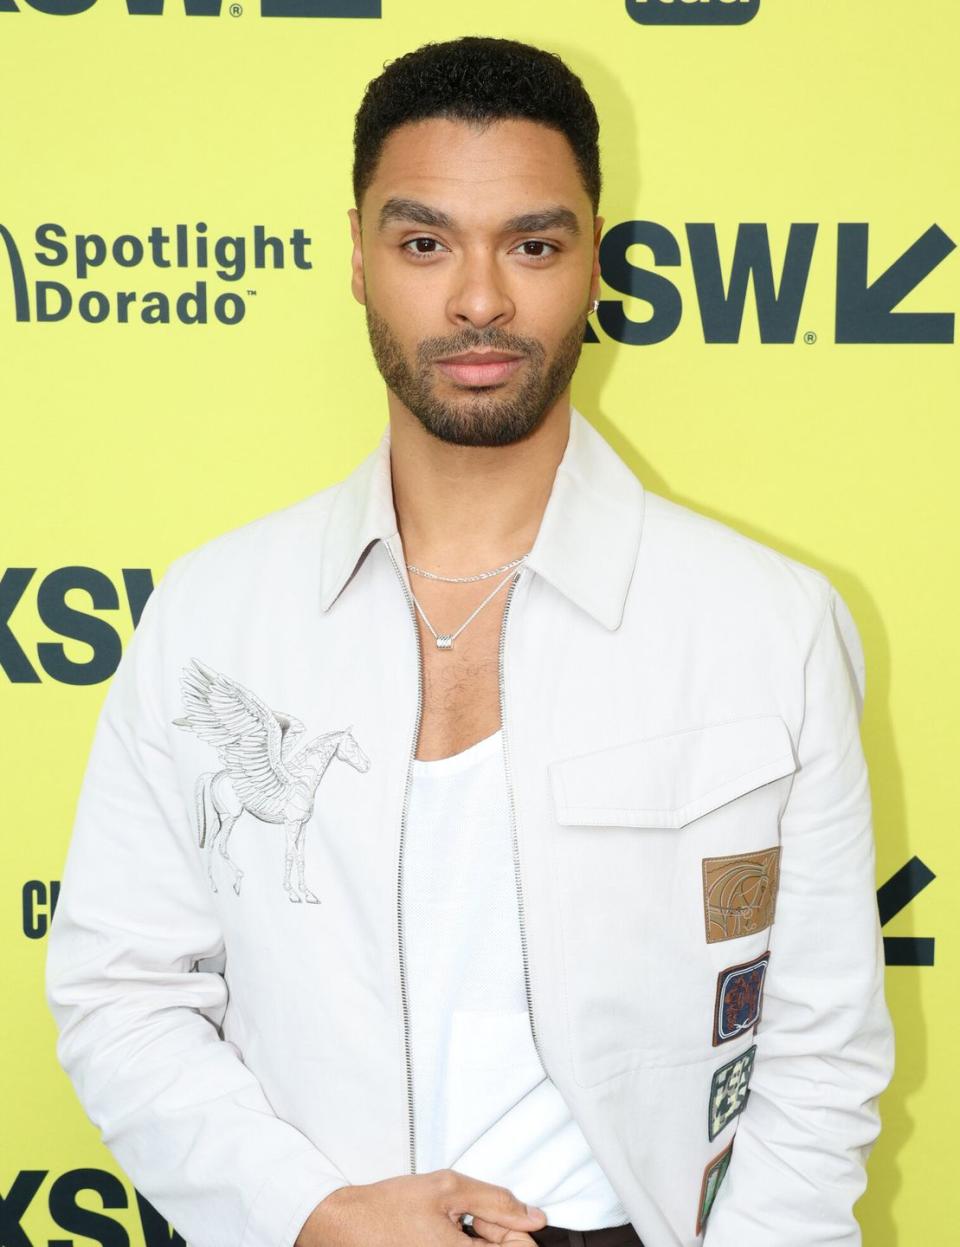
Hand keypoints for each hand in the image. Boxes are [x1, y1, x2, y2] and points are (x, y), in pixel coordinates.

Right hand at [294, 1169, 547, 1246]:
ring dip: (475, 1243)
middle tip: (464, 1217)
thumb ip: (497, 1201)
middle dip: (491, 1235)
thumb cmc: (388, 1210)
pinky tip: (438, 1239)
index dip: (511, 1227)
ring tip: (447, 1227)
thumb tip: (533, 1216)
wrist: (346, 1228)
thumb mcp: (447, 1189)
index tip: (489, 1214)